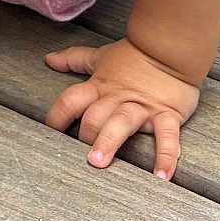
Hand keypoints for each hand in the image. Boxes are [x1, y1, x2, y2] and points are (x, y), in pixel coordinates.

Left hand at [44, 37, 199, 179]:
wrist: (169, 45)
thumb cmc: (134, 55)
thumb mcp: (101, 55)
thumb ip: (75, 59)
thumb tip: (50, 59)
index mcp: (100, 86)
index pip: (70, 100)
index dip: (57, 116)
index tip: (50, 134)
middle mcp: (118, 98)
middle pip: (94, 116)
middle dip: (85, 135)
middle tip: (80, 157)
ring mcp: (142, 107)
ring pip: (121, 122)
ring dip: (109, 141)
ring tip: (100, 162)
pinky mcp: (167, 114)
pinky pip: (167, 137)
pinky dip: (166, 156)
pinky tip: (161, 176)